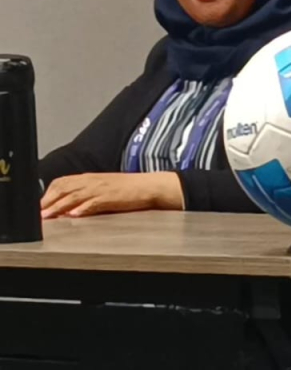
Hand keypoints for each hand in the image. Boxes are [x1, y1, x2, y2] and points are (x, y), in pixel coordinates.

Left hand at [40, 172, 183, 218]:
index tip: (38, 206)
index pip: (61, 182)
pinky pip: (94, 202)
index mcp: (90, 177)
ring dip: (59, 207)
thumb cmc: (129, 189)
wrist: (150, 185)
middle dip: (48, 202)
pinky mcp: (111, 197)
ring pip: (74, 196)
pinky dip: (83, 208)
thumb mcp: (104, 187)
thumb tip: (69, 209)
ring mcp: (101, 188)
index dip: (47, 194)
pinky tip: (74, 215)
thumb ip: (86, 195)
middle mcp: (92, 180)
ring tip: (48, 216)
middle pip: (63, 188)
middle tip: (37, 214)